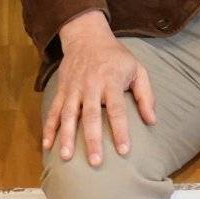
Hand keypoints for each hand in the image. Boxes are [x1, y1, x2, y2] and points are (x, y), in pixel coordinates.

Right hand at [42, 11, 156, 165]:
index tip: (123, 150)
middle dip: (92, 139)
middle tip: (95, 162)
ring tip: (66, 157)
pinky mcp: (62, 90)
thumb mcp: (137, 69)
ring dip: (66, 136)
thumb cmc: (116, 57)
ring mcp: (73, 88)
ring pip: (69, 115)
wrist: (87, 36)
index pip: (117, 109)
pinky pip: (54, 110)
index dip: (120, 130)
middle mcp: (91, 86)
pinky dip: (49, 127)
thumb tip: (152, 121)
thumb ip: (145, 95)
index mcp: (111, 81)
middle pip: (91, 115)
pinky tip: (47, 145)